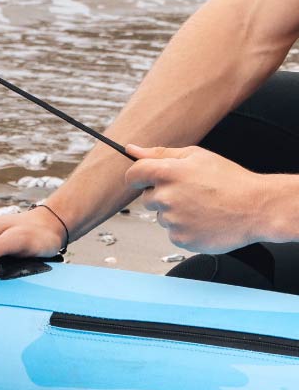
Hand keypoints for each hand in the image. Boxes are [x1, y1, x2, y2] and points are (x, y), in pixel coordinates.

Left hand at [125, 144, 273, 252]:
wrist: (258, 208)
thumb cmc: (229, 179)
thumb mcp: (196, 156)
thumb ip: (159, 153)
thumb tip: (131, 150)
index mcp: (166, 172)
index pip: (133, 175)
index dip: (139, 178)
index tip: (146, 181)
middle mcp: (165, 197)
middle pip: (147, 198)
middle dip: (162, 195)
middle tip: (190, 193)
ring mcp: (173, 220)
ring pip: (161, 217)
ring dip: (175, 213)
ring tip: (201, 207)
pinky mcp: (181, 239)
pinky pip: (173, 233)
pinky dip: (185, 229)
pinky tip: (204, 221)